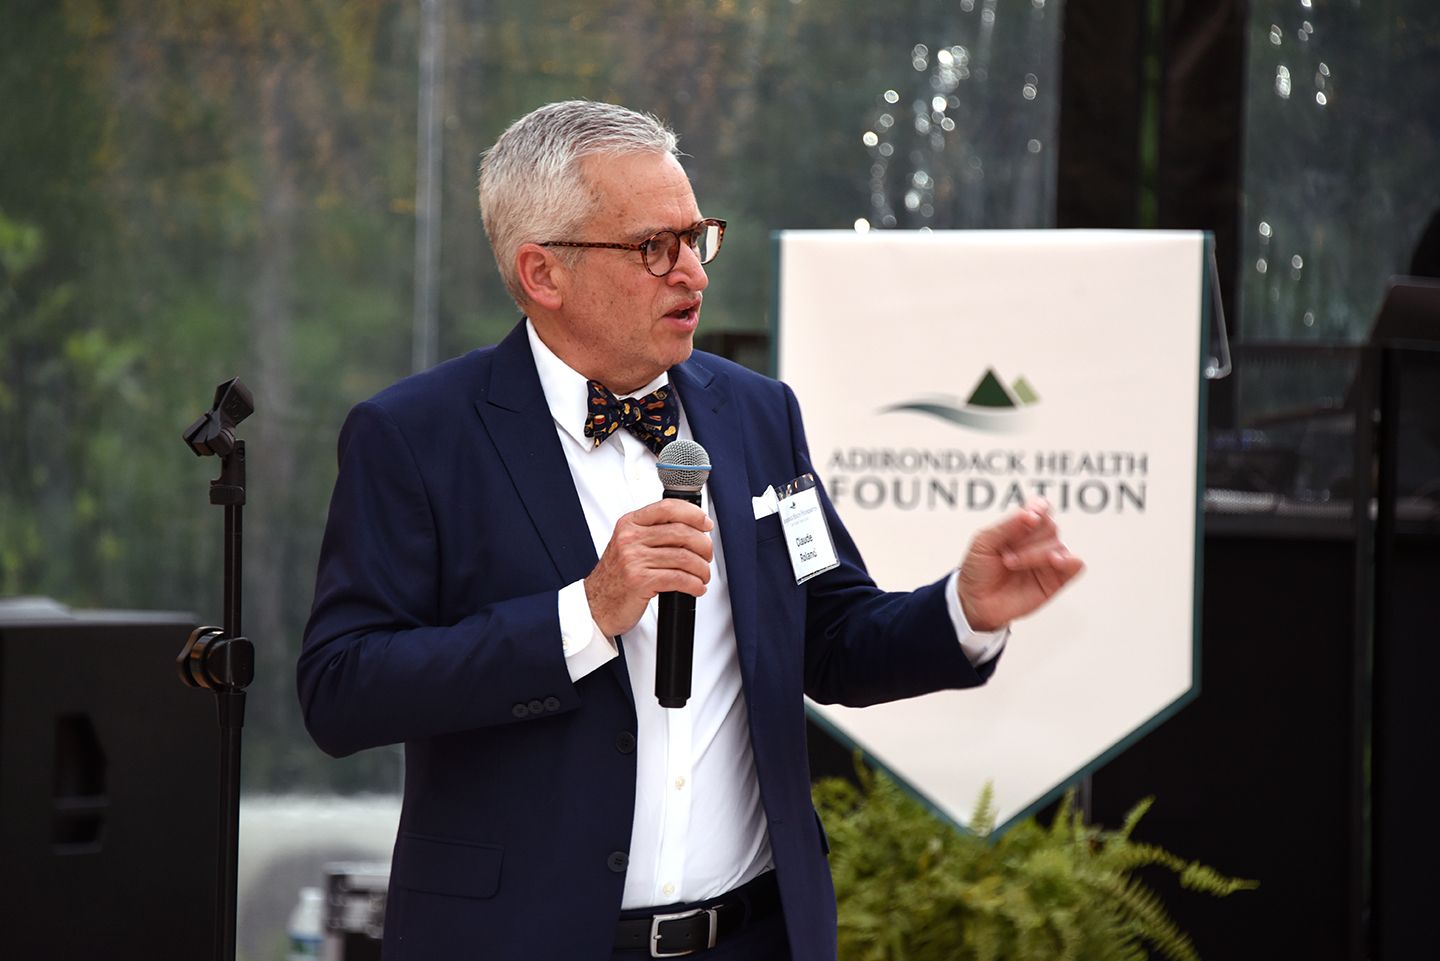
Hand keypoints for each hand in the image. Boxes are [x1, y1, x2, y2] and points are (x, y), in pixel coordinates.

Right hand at [585, 499, 713, 637]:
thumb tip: (692, 528)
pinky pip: (679, 579)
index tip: (706, 523)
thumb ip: (653, 533)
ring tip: (703, 575)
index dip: (693, 514)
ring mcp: (634, 560)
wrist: (596, 604)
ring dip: (701, 569)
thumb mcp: (629, 545)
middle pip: (681, 532)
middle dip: (703, 545)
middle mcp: (630, 539)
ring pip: (683, 557)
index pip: (667, 508)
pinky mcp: (640, 581)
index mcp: (629, 524)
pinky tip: (696, 587)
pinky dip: (694, 584)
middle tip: (707, 556)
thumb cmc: (616, 576)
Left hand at [957, 498, 1083, 632]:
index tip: (1029, 518)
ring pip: (1058, 545)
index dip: (1039, 509)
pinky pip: (1076, 565)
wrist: (975, 601)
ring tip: (1012, 564)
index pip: (1040, 508)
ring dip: (1035, 553)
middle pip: (1050, 526)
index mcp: (1021, 527)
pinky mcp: (1056, 580)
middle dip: (1028, 538)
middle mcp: (1037, 541)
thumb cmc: (978, 569)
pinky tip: (1054, 562)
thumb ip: (1007, 525)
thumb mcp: (983, 541)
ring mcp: (1047, 561)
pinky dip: (1069, 561)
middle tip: (1006, 553)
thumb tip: (1031, 514)